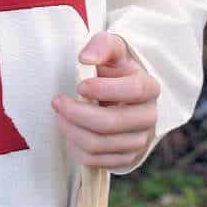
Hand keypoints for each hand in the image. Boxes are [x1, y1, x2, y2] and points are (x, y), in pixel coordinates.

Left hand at [51, 33, 159, 168]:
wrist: (120, 93)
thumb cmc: (114, 69)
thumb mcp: (110, 49)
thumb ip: (101, 46)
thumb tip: (86, 58)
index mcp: (149, 87)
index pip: (133, 91)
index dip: (104, 89)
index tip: (79, 85)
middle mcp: (149, 117)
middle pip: (110, 123)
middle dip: (77, 113)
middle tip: (57, 101)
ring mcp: (138, 141)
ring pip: (99, 144)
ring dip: (71, 129)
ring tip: (60, 114)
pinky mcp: (125, 158)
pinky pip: (94, 161)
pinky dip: (75, 146)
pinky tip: (70, 129)